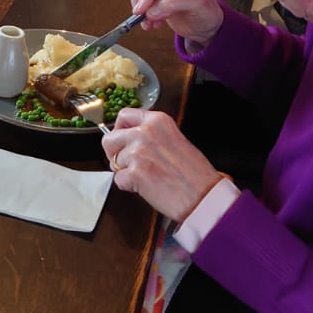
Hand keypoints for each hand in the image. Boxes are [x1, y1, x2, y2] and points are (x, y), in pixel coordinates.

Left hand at [103, 109, 221, 221]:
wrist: (203, 196)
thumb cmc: (195, 173)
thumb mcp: (176, 139)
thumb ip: (153, 134)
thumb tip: (132, 138)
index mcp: (158, 121)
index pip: (124, 116)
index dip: (119, 129)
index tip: (121, 138)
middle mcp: (145, 133)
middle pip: (109, 139)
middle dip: (114, 153)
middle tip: (126, 163)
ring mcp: (138, 152)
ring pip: (113, 162)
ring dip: (124, 171)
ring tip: (144, 177)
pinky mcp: (134, 173)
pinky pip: (118, 180)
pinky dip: (128, 186)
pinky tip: (145, 186)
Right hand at [128, 0, 222, 44]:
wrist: (203, 23)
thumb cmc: (206, 12)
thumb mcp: (200, 6)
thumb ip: (178, 2)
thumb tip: (153, 8)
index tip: (142, 11)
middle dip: (142, 2)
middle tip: (145, 19)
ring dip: (141, 8)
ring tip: (150, 23)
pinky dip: (142, 11)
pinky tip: (152, 21)